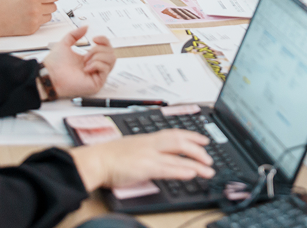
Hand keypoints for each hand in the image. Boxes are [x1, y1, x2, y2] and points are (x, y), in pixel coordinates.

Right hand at [0, 0, 58, 39]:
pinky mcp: (32, 30)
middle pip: (54, 7)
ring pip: (48, 17)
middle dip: (49, 4)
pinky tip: (26, 18)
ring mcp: (34, 21)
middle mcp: (36, 10)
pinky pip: (40, 24)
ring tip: (32, 11)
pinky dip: (36, 21)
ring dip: (43, 14)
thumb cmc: (1, 6)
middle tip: (42, 4)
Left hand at [45, 25, 116, 97]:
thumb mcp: (65, 43)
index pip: (107, 48)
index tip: (95, 38)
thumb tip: (86, 27)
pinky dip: (96, 64)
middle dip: (98, 49)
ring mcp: (97, 75)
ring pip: (111, 60)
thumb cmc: (55, 63)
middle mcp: (96, 67)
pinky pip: (105, 69)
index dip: (104, 40)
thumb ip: (76, 34)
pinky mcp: (98, 83)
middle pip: (111, 53)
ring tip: (85, 62)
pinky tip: (85, 68)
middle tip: (86, 54)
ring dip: (97, 56)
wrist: (50, 74)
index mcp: (90, 58)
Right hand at [71, 130, 213, 191]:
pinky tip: (192, 173)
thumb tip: (156, 156)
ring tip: (208, 168)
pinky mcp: (145, 166)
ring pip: (178, 155)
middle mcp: (150, 143)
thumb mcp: (132, 148)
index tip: (203, 139)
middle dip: (198, 148)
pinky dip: (181, 169)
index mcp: (147, 138)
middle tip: (209, 156)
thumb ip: (146, 150)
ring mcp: (148, 154)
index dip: (191, 135)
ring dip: (196, 162)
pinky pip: (167, 168)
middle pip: (180, 141)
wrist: (96, 160)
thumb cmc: (109, 156)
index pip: (174, 133)